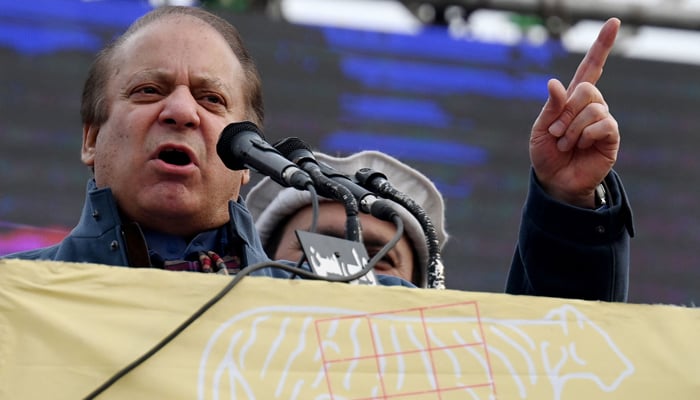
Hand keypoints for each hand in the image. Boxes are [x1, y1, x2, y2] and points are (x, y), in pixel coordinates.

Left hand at [530, 18, 620, 207]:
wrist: (554, 181)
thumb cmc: (546, 154)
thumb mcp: (540, 129)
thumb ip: (550, 107)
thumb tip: (555, 83)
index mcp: (572, 99)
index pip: (591, 67)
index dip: (601, 46)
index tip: (613, 23)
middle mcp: (591, 106)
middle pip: (587, 88)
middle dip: (566, 112)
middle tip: (556, 132)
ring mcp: (603, 121)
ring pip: (593, 108)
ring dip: (572, 128)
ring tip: (565, 143)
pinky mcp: (611, 137)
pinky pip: (604, 124)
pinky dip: (586, 135)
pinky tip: (581, 146)